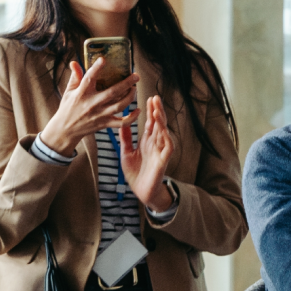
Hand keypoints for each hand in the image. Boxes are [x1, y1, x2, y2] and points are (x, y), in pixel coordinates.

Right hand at [38, 57, 140, 155]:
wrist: (66, 130)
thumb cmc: (68, 108)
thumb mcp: (68, 91)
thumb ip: (75, 77)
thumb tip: (74, 62)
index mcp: (82, 93)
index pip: (89, 78)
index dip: (97, 68)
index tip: (104, 59)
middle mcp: (92, 104)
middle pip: (113, 92)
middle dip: (126, 83)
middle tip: (136, 76)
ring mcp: (100, 115)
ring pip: (120, 106)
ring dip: (130, 97)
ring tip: (134, 89)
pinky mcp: (104, 124)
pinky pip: (121, 122)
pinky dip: (132, 118)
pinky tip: (137, 110)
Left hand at [119, 95, 176, 211]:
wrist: (140, 192)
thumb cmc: (135, 173)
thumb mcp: (126, 153)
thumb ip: (126, 138)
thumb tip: (122, 122)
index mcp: (147, 141)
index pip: (150, 122)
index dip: (150, 111)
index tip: (149, 98)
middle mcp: (155, 144)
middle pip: (158, 124)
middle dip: (157, 111)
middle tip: (155, 98)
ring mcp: (160, 152)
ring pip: (164, 133)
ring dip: (161, 122)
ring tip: (157, 111)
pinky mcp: (163, 161)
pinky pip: (168, 148)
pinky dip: (166, 138)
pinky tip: (163, 130)